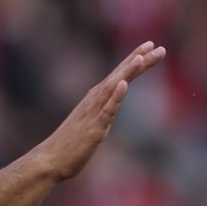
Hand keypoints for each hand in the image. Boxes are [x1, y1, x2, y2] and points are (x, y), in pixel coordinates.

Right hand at [37, 41, 165, 179]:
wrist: (50, 160)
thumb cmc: (70, 144)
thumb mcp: (91, 123)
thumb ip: (102, 113)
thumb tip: (110, 108)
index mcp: (96, 98)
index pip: (119, 74)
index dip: (136, 59)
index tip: (150, 45)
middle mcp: (95, 100)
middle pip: (120, 75)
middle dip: (138, 59)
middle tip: (156, 45)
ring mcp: (94, 113)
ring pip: (113, 87)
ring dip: (127, 72)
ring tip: (141, 57)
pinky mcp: (94, 128)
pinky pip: (107, 110)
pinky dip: (116, 96)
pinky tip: (124, 84)